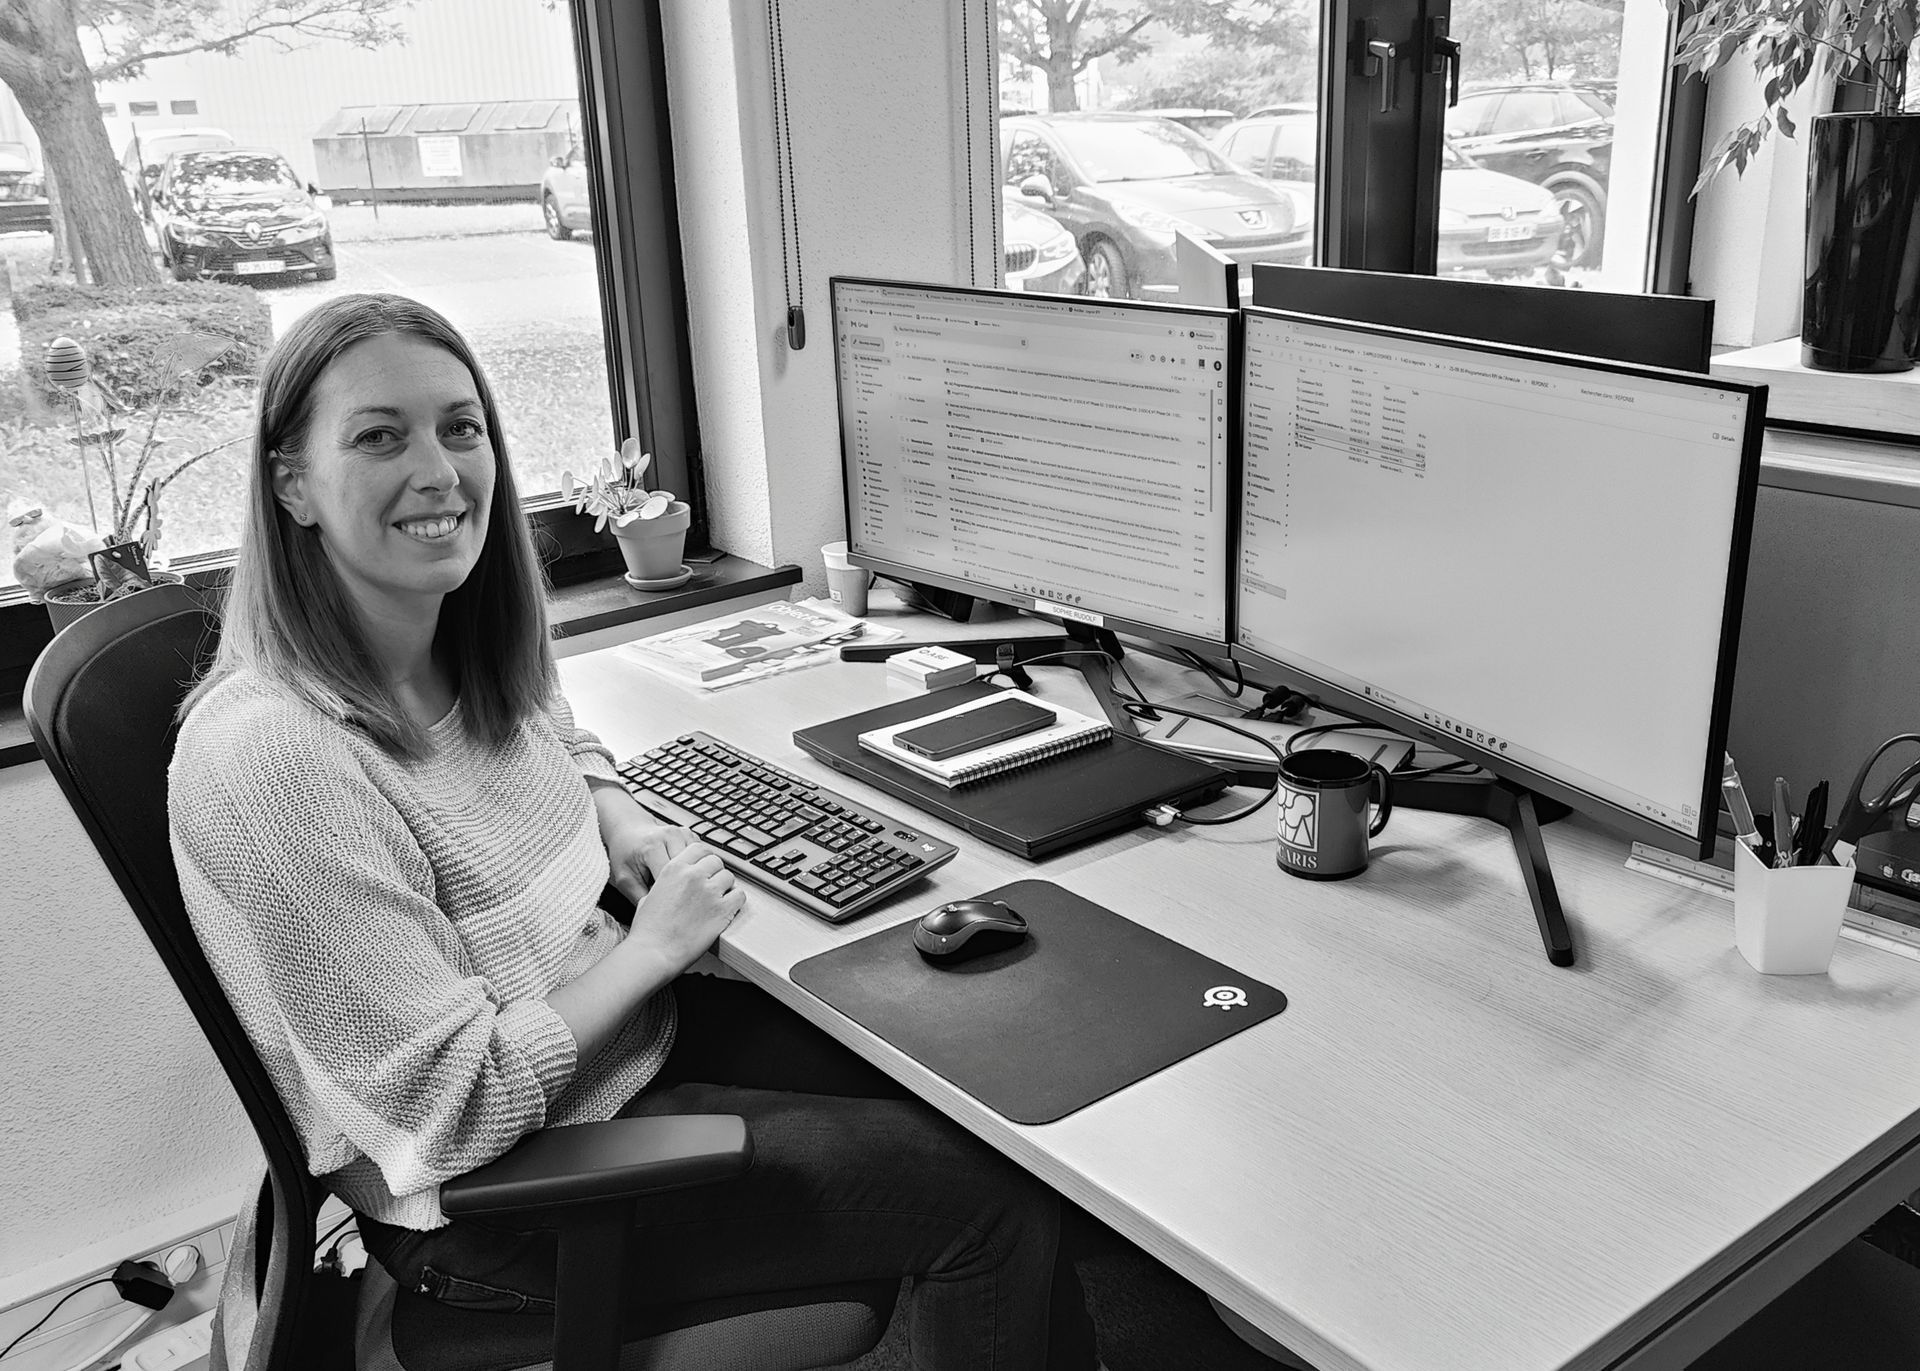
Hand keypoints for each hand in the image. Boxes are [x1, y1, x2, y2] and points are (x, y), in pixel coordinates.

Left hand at [604, 812, 696, 904]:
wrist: (628, 830)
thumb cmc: (625, 854)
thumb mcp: (624, 879)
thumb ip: (640, 897)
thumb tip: (658, 916)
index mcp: (652, 847)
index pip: (671, 878)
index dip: (670, 896)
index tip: (667, 907)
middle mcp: (670, 836)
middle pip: (689, 870)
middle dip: (683, 887)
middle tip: (676, 900)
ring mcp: (683, 833)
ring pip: (699, 862)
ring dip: (693, 877)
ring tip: (681, 888)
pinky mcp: (690, 834)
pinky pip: (701, 856)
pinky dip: (696, 867)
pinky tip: (687, 876)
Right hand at [630, 842, 744, 969]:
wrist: (653, 952)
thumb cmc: (648, 930)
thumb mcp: (649, 896)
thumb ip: (666, 884)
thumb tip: (673, 886)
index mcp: (674, 869)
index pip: (699, 849)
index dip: (704, 859)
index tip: (704, 868)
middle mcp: (693, 876)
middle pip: (716, 862)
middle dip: (714, 873)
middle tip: (710, 887)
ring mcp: (709, 892)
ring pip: (729, 877)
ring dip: (725, 887)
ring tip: (717, 900)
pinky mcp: (722, 910)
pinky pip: (740, 896)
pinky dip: (736, 902)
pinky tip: (727, 909)